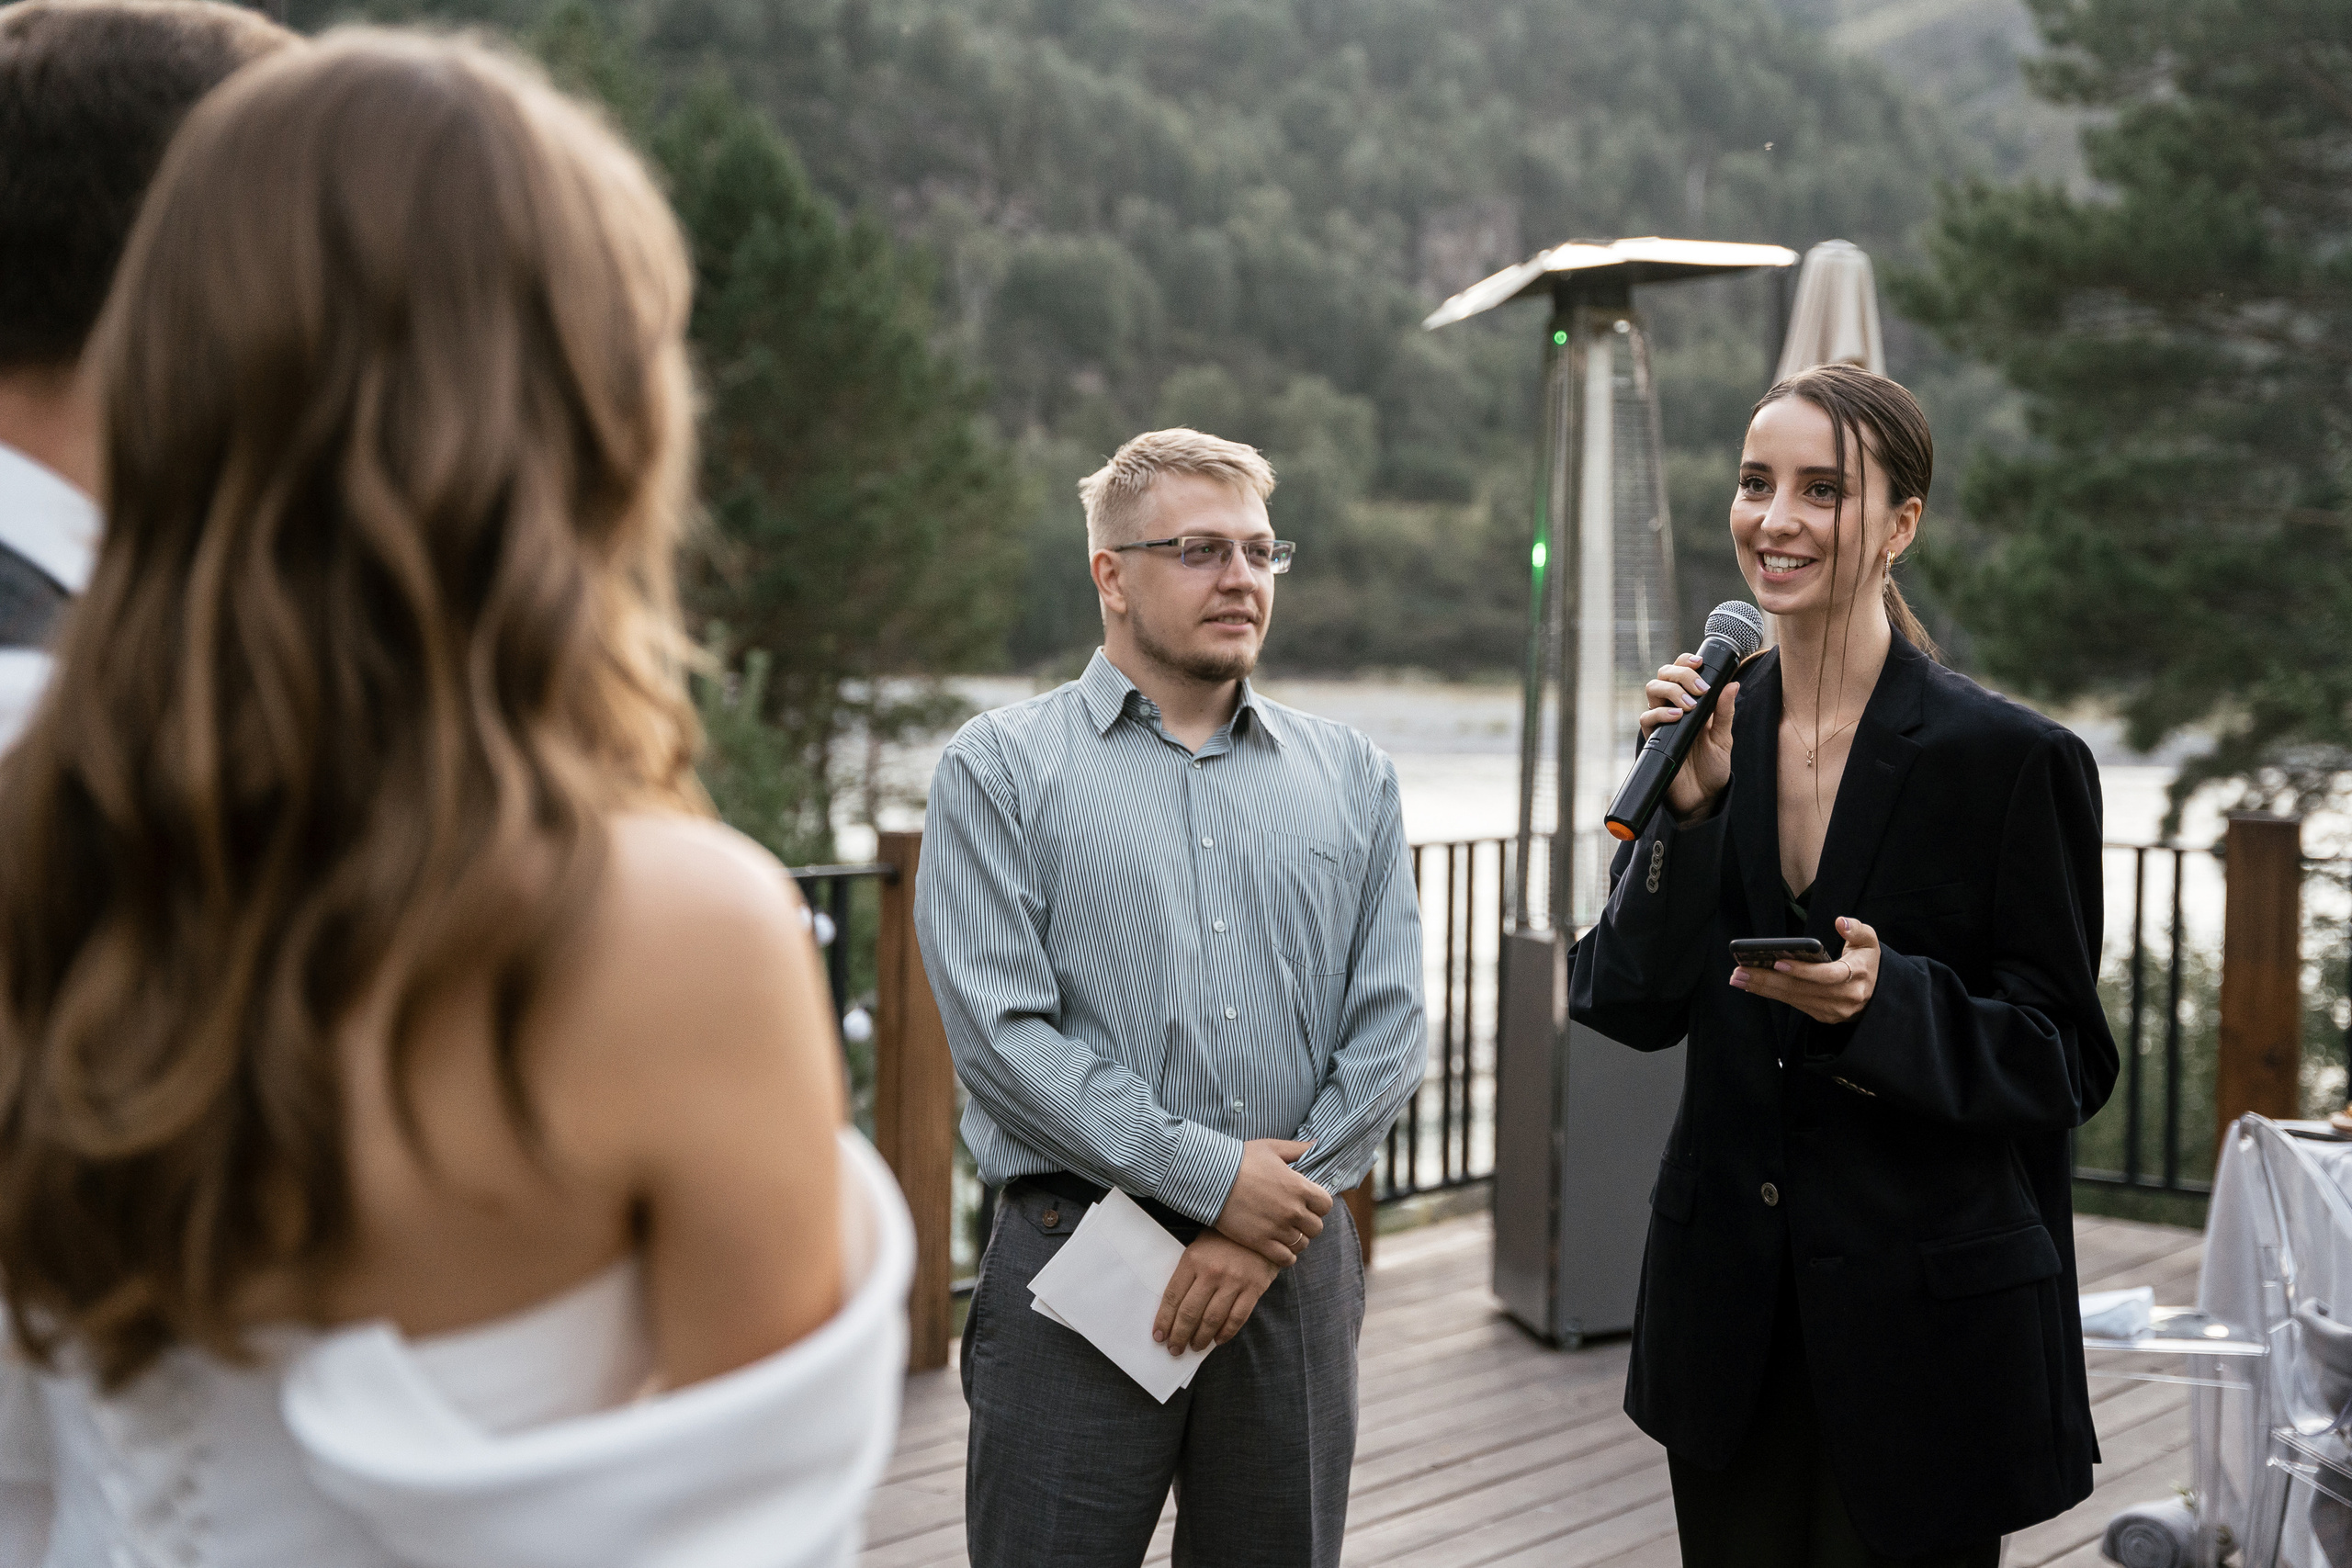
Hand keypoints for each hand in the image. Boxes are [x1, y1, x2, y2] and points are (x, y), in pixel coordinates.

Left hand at [1154, 1230, 1278, 1353]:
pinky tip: (1218, 1340)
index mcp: (1193, 1259)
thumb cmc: (1224, 1239)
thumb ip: (1187, 1274)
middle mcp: (1212, 1272)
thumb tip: (1173, 1309)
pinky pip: (1237, 1318)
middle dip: (1179, 1335)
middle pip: (1190, 1312)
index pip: (1173, 1296)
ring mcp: (1234, 1281)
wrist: (1260, 1228)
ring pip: (1212, 1319)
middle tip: (1175, 1349)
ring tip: (1194, 1347)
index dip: (1164, 1319)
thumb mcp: (1199, 1248)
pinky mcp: (1254, 1289)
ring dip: (1201, 1338)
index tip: (1159, 1336)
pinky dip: (1226, 1333)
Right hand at [1213, 1138, 1331, 1267]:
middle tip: (1295, 1218)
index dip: (1318, 1205)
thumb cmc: (1241, 1159)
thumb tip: (1317, 1144)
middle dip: (1308, 1223)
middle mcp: (1293, 1210)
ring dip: (1296, 1239)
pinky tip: (1278, 1247)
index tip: (1308, 1203)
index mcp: (1299, 1187)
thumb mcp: (1272, 1147)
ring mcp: (1277, 1228)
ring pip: (1302, 1244)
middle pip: (1316, 1227)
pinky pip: (1285, 1259)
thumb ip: (1298, 1149)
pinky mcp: (1261, 1243)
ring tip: (1286, 1232)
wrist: (1211, 1179)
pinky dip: (1286, 1256)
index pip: (1326, 1205)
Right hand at [1639, 655, 1739, 824]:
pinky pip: (1646, 718)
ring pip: (1652, 689)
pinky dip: (1660, 713)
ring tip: (1689, 705)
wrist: (1702, 798)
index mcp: (1692, 703)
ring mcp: (1662, 722)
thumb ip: (1725, 712)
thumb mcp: (1724, 738)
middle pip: (1664, 674)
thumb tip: (1732, 684)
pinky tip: (1677, 717)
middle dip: (1680, 673)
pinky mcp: (1653, 739)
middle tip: (1699, 689)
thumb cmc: (1713, 768)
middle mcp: (1674, 708)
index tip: (1700, 662)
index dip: (1686, 661)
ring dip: (1670, 690)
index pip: (1682, 671)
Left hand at [1731, 916, 1879, 1023]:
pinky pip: (1793, 1004)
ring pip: (1793, 999)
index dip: (1802, 970)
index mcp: (1857, 977)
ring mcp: (1832, 1011)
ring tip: (1738, 978)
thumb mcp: (1869, 942)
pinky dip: (1772, 994)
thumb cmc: (1868, 962)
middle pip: (1801, 989)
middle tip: (1740, 971)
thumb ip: (1856, 930)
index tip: (1778, 961)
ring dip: (1763, 988)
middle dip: (1768, 980)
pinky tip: (1752, 986)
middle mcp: (1844, 998)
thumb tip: (1840, 922)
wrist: (1878, 995)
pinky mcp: (1822, 1016)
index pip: (1827, 975)